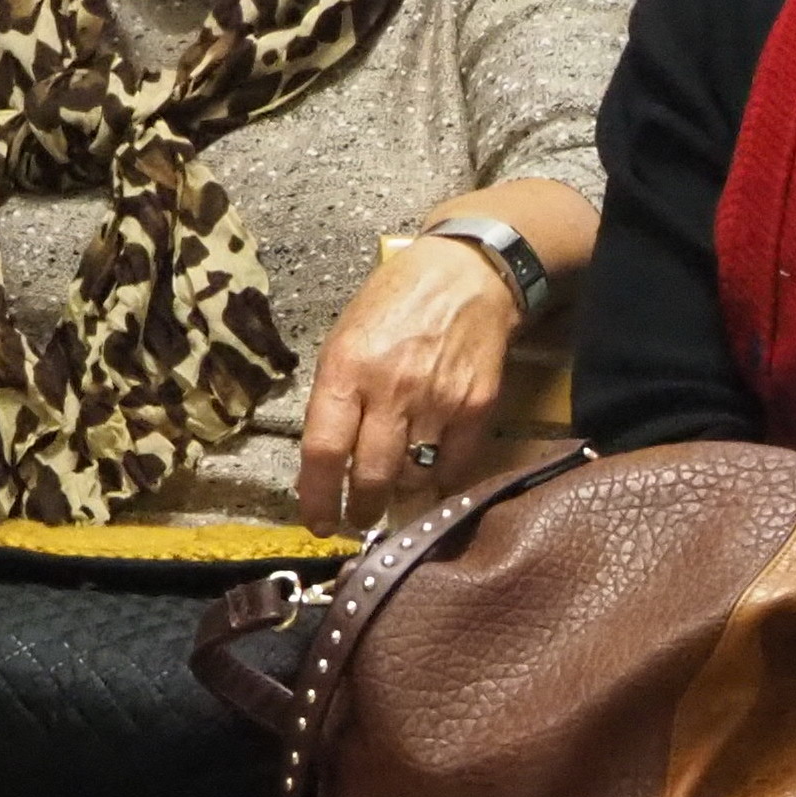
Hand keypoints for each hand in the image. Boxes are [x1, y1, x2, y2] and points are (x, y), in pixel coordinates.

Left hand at [297, 237, 516, 530]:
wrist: (467, 274)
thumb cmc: (395, 302)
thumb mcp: (345, 339)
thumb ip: (336, 396)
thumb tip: (330, 459)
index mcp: (347, 369)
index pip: (324, 451)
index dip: (317, 497)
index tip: (318, 522)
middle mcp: (392, 389)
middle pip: (372, 475)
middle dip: (362, 508)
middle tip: (359, 518)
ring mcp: (439, 399)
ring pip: (414, 475)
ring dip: (401, 491)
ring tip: (396, 489)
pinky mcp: (478, 405)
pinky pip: (456, 463)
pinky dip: (442, 476)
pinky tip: (432, 472)